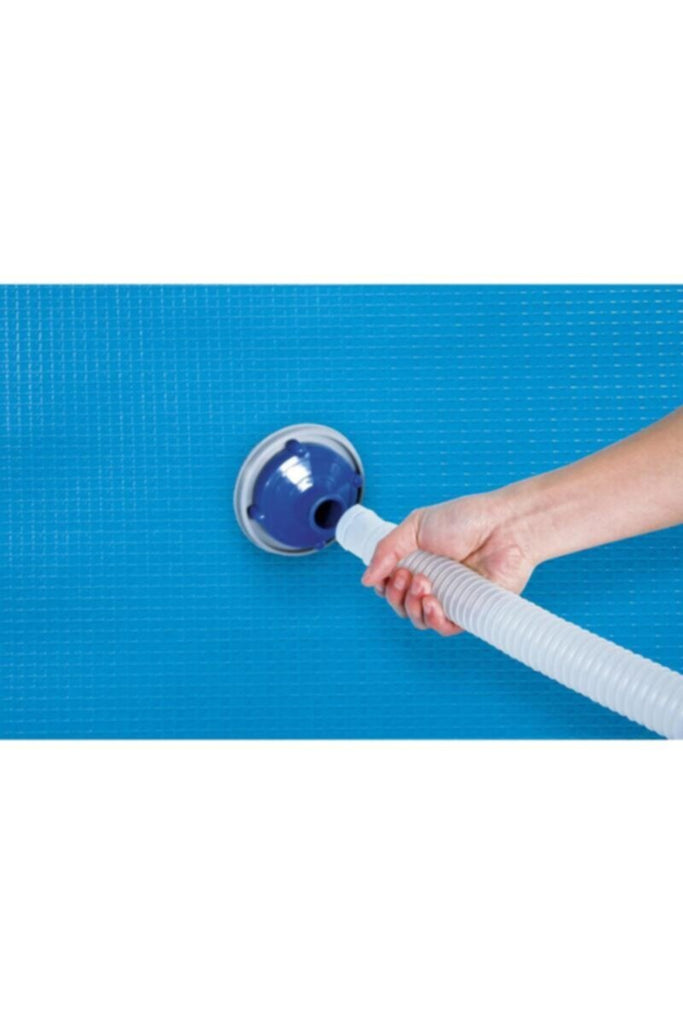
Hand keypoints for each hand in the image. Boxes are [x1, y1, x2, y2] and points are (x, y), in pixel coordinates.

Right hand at [360, 493, 535, 635]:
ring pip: (420, 620)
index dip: (385, 585)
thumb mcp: (416, 525)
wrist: (504, 527)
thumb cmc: (466, 519)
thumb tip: (367, 579)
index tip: (394, 572)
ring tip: (426, 586)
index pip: (390, 586)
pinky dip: (434, 621)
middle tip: (412, 576)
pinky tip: (434, 605)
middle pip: (401, 605)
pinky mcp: (470, 610)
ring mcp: (451, 597)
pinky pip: (445, 628)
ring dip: (413, 607)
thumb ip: (387, 550)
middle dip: (398, 595)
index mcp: (418, 562)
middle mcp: (433, 582)